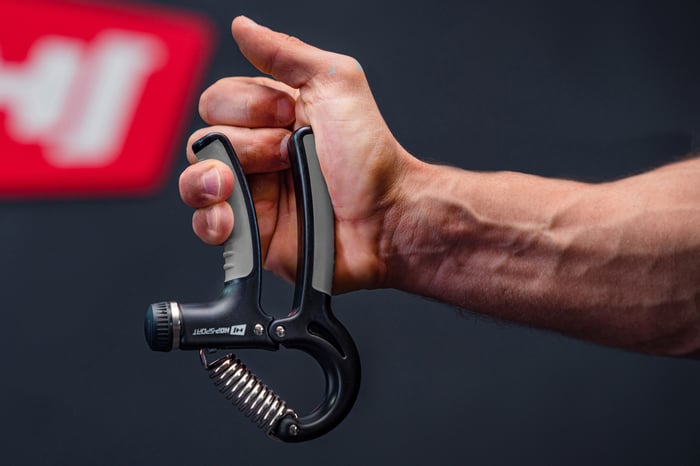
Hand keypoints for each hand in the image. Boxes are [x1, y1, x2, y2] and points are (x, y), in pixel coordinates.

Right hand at [179, 16, 415, 292]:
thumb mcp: (336, 84)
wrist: (386, 217)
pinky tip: (229, 218)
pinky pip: (205, 225)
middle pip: (203, 140)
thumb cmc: (371, 155)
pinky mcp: (252, 233)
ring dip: (207, 180)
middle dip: (244, 146)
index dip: (247, 107)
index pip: (219, 101)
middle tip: (287, 155)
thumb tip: (242, 26)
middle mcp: (257, 154)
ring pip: (194, 182)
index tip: (291, 116)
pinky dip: (210, 220)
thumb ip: (286, 54)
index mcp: (272, 117)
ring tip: (233, 185)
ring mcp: (252, 194)